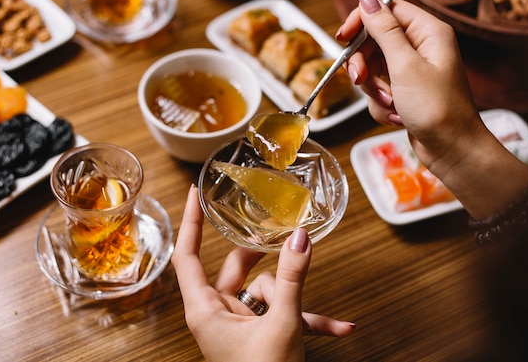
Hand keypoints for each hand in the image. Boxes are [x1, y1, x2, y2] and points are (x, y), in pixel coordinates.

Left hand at [171, 185, 354, 361]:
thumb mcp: (283, 325)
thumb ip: (293, 279)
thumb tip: (300, 238)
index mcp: (205, 310)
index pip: (188, 255)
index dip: (190, 221)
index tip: (195, 193)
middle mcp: (218, 314)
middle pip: (237, 269)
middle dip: (265, 260)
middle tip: (279, 232)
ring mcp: (240, 325)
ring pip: (267, 292)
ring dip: (294, 301)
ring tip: (309, 322)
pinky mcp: (259, 335)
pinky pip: (283, 316)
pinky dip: (308, 321)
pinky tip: (339, 329)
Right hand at [336, 0, 527, 218]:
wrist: (453, 150)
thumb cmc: (438, 109)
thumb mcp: (405, 66)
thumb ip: (384, 30)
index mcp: (427, 32)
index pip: (386, 10)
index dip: (361, 21)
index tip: (342, 38)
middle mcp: (420, 47)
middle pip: (374, 41)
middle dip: (364, 64)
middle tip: (360, 78)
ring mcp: (412, 71)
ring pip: (372, 68)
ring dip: (374, 89)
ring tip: (391, 103)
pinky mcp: (405, 91)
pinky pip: (378, 89)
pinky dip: (381, 104)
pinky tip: (397, 115)